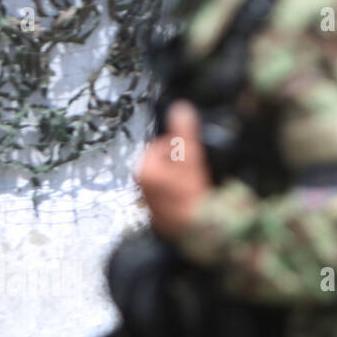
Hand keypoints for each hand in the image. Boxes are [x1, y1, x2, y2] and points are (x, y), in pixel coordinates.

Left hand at [136, 101, 211, 238]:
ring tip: (195, 185)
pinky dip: (180, 192)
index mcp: (144, 168)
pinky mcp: (157, 212)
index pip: (163, 145)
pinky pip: (169, 193)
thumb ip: (185, 132)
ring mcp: (148, 199)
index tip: (194, 159)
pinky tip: (191, 197)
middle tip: (195, 173)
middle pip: (165, 160)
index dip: (181, 148)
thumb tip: (181, 107)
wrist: (196, 229)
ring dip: (182, 177)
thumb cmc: (191, 194)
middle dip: (180, 163)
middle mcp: (141, 183)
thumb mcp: (190, 158)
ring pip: (169, 177)